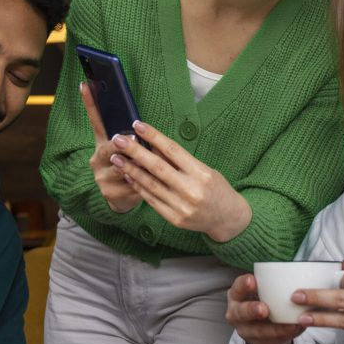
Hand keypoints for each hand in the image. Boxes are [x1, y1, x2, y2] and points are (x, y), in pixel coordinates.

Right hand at [80, 82, 141, 212]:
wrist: (123, 199)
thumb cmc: (131, 168)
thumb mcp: (129, 152)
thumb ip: (132, 139)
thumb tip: (139, 126)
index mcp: (102, 144)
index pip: (96, 120)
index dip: (90, 103)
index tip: (86, 84)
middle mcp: (98, 158)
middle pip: (107, 148)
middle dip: (119, 144)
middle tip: (131, 139)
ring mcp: (102, 177)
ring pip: (120, 168)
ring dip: (136, 165)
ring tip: (147, 164)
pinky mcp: (110, 193)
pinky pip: (130, 185)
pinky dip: (142, 183)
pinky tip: (150, 183)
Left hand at [110, 120, 251, 240]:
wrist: (228, 218)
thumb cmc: (216, 188)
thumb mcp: (204, 170)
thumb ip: (180, 161)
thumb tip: (153, 145)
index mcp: (201, 173)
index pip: (172, 150)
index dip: (154, 136)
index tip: (138, 125)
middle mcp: (191, 190)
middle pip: (157, 166)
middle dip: (135, 151)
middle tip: (118, 139)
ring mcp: (181, 206)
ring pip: (150, 184)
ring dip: (130, 169)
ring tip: (116, 158)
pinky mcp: (174, 219)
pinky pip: (151, 200)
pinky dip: (138, 186)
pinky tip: (128, 175)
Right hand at [226, 273, 304, 343]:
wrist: (261, 326)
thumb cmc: (262, 301)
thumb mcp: (261, 291)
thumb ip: (271, 284)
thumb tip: (296, 271)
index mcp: (236, 295)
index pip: (237, 288)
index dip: (243, 285)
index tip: (253, 280)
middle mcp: (236, 313)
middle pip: (240, 312)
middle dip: (251, 310)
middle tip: (263, 309)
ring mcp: (245, 330)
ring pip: (257, 331)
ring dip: (274, 329)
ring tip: (290, 325)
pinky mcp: (257, 342)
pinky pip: (271, 340)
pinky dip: (285, 334)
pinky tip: (296, 329)